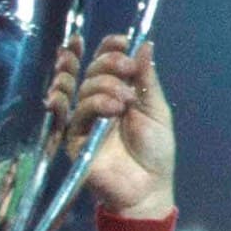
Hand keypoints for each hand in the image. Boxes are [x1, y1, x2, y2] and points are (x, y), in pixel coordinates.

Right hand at [66, 33, 175, 218]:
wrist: (149, 188)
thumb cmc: (156, 152)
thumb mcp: (157, 110)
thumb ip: (147, 79)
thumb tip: (144, 44)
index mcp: (118, 91)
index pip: (105, 61)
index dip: (110, 47)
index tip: (123, 42)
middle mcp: (98, 101)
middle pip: (92, 70)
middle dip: (109, 65)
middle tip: (128, 73)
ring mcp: (85, 120)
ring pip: (83, 89)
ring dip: (104, 87)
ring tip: (123, 103)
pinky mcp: (76, 139)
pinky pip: (74, 114)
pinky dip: (89, 104)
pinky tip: (105, 108)